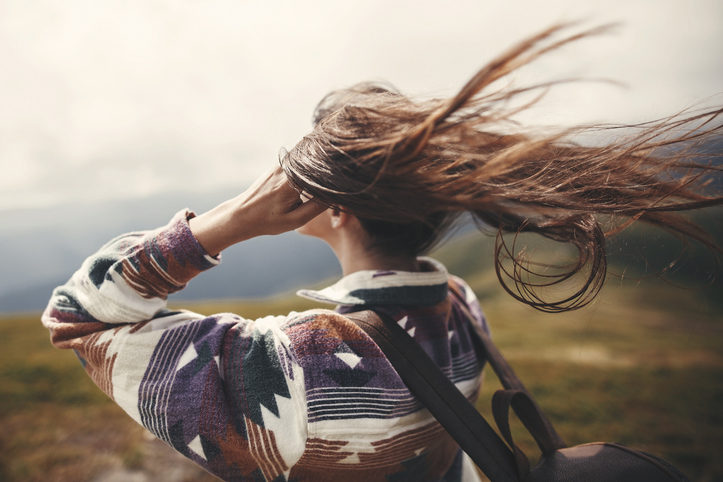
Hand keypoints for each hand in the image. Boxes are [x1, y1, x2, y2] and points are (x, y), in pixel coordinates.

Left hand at [189, 166, 325, 255]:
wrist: (241, 215)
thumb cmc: (268, 221)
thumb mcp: (296, 220)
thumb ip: (318, 205)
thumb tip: (336, 192)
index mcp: (291, 182)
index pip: (322, 170)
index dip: (335, 173)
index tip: (345, 177)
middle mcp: (286, 168)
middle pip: (316, 161)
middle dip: (327, 169)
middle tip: (338, 178)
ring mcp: (280, 164)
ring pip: (308, 160)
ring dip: (316, 169)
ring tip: (320, 185)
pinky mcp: (278, 165)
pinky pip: (299, 163)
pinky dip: (307, 170)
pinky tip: (310, 181)